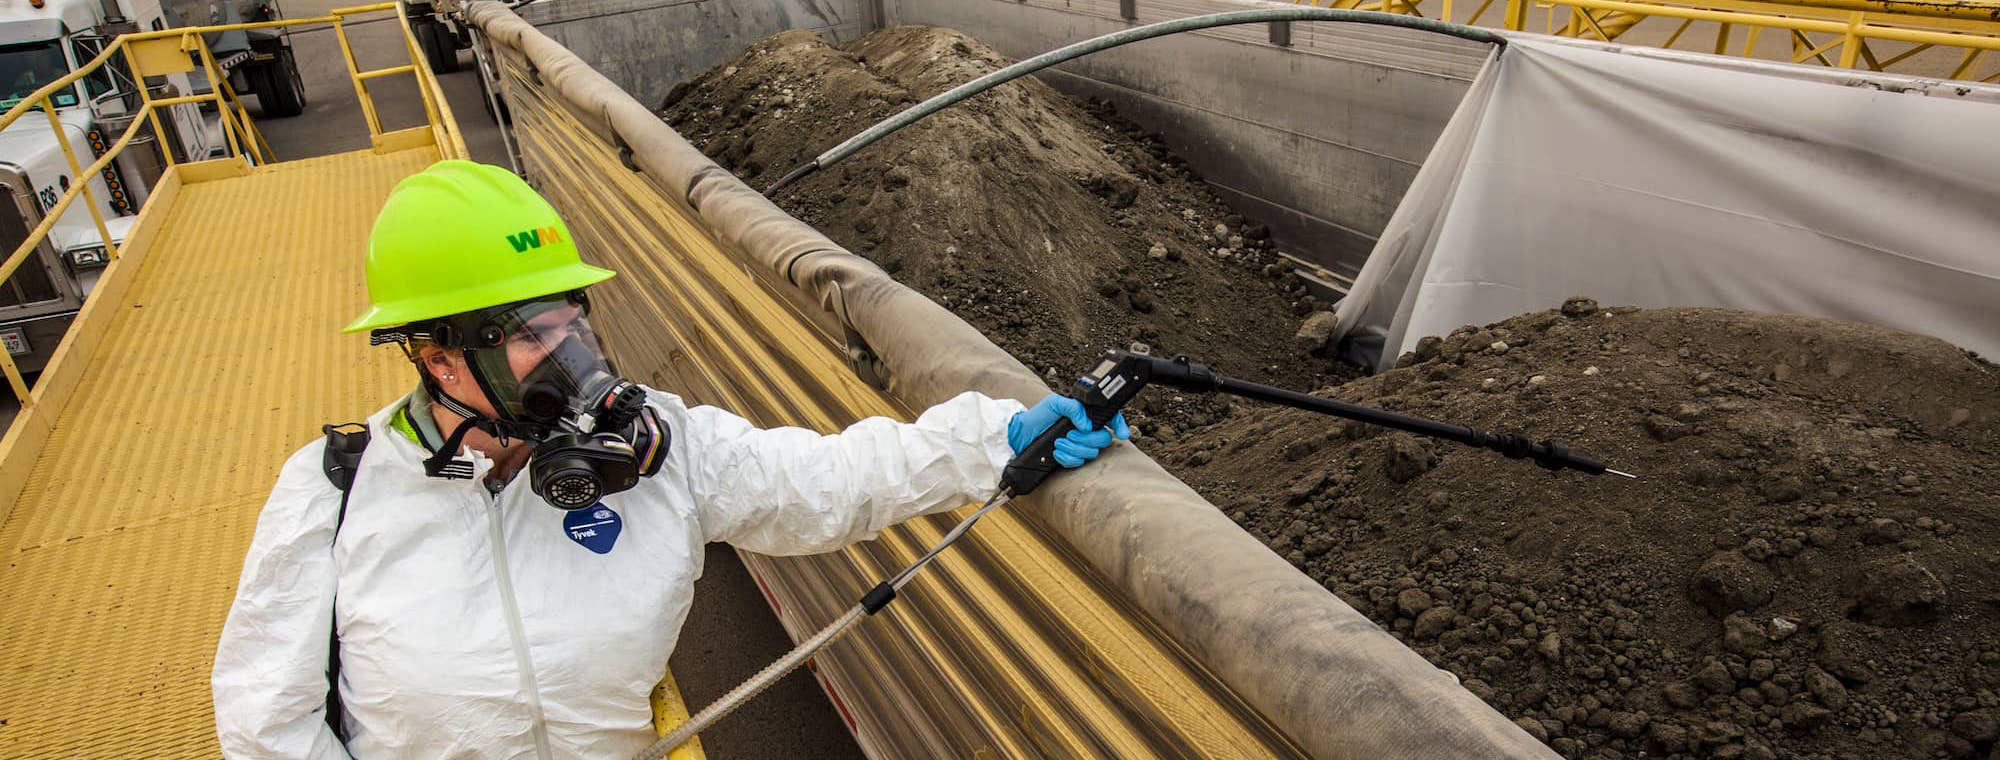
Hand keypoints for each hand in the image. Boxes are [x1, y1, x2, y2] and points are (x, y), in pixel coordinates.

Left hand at [1007, 394, 1130, 468]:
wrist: (1022, 436)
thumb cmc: (1038, 417)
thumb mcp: (1054, 403)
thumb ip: (1073, 407)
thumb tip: (1087, 424)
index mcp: (1084, 415)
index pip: (1109, 418)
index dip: (1119, 425)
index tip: (1122, 433)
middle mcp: (1085, 431)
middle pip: (1103, 439)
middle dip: (1085, 438)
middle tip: (1069, 434)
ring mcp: (1079, 445)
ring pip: (1091, 452)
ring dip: (1073, 448)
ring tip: (1058, 442)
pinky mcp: (1072, 458)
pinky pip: (1079, 462)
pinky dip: (1067, 457)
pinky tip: (1057, 452)